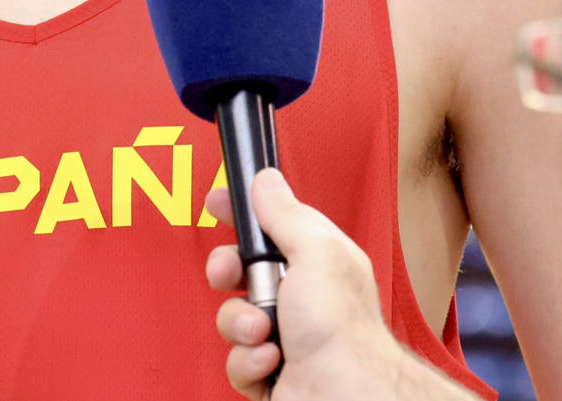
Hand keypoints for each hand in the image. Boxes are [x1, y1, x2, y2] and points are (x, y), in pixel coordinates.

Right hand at [205, 169, 402, 399]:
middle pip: (240, 270)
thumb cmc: (341, 328)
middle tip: (229, 274)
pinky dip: (250, 361)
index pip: (271, 224)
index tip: (217, 203)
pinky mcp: (268, 370)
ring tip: (266, 331)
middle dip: (228, 272)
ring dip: (242, 324)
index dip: (242, 213)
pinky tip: (273, 360)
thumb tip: (265, 181)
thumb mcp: (315, 252)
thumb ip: (286, 214)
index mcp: (315, 259)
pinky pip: (236, 358)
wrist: (344, 393)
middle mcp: (298, 295)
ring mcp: (282, 334)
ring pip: (232, 317)